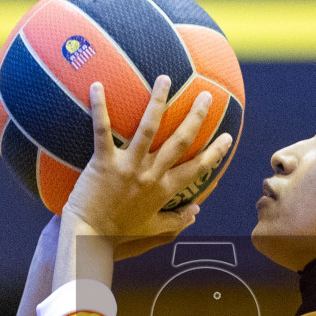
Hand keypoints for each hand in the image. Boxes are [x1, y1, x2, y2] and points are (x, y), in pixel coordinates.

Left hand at [61, 74, 231, 245]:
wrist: (88, 238)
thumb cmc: (118, 234)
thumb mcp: (152, 229)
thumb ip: (176, 220)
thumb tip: (197, 212)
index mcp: (164, 189)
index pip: (197, 169)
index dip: (215, 153)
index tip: (227, 137)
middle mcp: (150, 175)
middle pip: (180, 142)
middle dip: (196, 117)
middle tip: (207, 96)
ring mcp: (128, 167)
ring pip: (148, 129)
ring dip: (158, 101)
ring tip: (165, 78)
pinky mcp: (104, 162)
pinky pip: (102, 130)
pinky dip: (99, 107)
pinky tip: (97, 85)